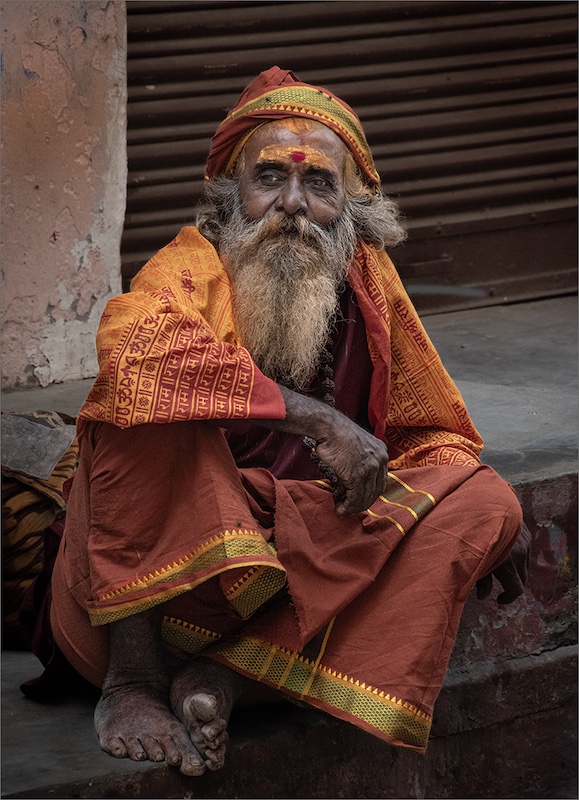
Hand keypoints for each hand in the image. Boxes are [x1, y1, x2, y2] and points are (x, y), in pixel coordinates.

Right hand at [266, 385, 388, 516]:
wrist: (328, 426)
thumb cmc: (335, 435)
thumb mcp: (354, 449)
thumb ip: (357, 466)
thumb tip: (348, 488)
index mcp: (381, 452)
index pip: (380, 481)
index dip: (368, 493)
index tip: (356, 499)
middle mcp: (380, 460)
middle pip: (375, 491)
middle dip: (361, 502)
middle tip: (348, 507)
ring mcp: (370, 468)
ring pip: (365, 497)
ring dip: (352, 507)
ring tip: (341, 510)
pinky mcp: (358, 475)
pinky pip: (355, 497)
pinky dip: (347, 506)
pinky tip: (339, 508)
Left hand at [476, 521, 530, 603]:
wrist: (480, 504)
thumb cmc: (471, 535)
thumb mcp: (472, 560)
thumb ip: (480, 581)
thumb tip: (482, 597)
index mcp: (507, 564)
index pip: (517, 590)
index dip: (508, 598)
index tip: (499, 599)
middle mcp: (520, 555)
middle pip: (523, 580)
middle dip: (512, 585)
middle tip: (500, 586)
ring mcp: (525, 543)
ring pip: (525, 566)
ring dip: (516, 570)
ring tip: (501, 567)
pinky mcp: (525, 533)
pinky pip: (525, 551)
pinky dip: (518, 556)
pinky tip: (505, 552)